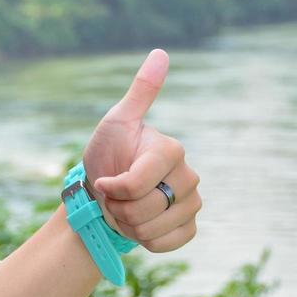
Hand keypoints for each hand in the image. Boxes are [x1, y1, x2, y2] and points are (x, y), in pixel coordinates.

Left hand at [81, 49, 200, 252]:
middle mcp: (189, 176)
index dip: (114, 188)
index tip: (103, 180)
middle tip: (114, 196)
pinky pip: (167, 244)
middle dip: (119, 208)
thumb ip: (141, 91)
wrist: (104, 193)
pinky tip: (140, 226)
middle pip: (144, 209)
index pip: (138, 182)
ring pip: (153, 229)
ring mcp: (192, 203)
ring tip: (125, 209)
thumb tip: (161, 52)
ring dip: (129, 225)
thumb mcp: (117, 121)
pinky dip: (146, 240)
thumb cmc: (108, 154)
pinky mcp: (189, 227)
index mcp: (171, 150)